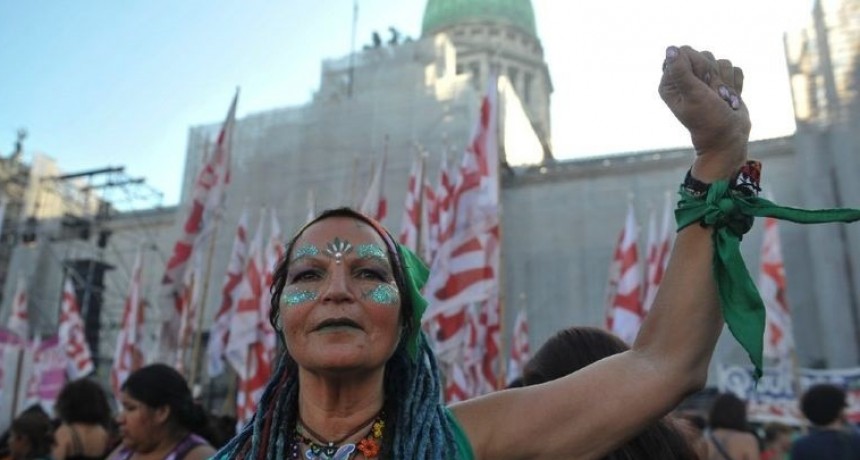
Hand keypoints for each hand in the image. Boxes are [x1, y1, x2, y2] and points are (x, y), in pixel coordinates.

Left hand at [658, 45, 750, 181]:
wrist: (730, 138)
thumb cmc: (708, 120)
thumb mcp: (693, 94)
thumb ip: (681, 71)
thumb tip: (670, 48)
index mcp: (671, 83)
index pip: (683, 52)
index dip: (696, 65)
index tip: (701, 84)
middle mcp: (686, 80)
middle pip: (703, 55)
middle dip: (712, 74)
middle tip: (712, 96)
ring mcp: (705, 81)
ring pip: (721, 61)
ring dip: (725, 81)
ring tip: (721, 100)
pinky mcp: (723, 83)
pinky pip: (734, 69)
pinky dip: (736, 84)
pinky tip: (730, 99)